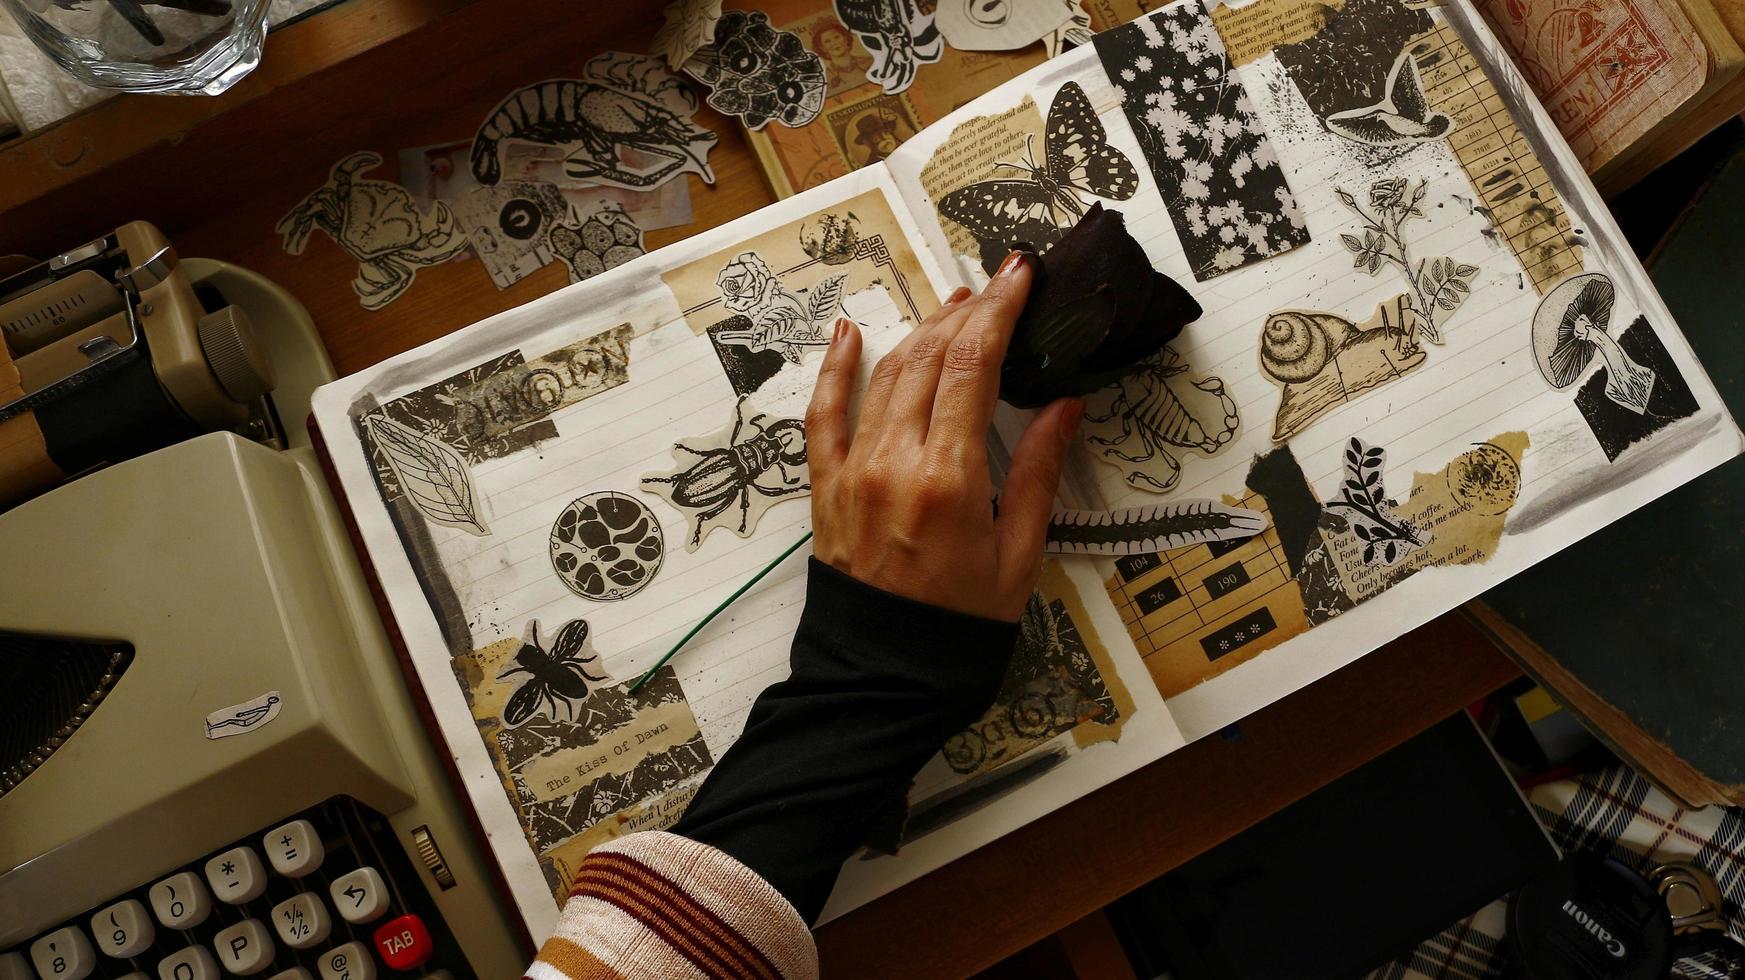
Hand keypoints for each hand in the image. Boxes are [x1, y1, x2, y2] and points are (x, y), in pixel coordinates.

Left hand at [804, 252, 1083, 621]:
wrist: (886, 676)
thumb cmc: (960, 626)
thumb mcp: (1019, 554)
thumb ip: (1038, 472)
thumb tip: (1064, 403)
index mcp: (950, 478)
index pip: (975, 365)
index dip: (999, 309)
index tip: (1019, 273)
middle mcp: (895, 462)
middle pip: (931, 358)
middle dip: (967, 312)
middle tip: (997, 284)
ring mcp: (854, 470)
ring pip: (886, 376)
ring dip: (921, 332)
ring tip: (954, 307)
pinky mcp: (826, 487)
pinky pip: (824, 415)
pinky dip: (836, 370)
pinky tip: (850, 334)